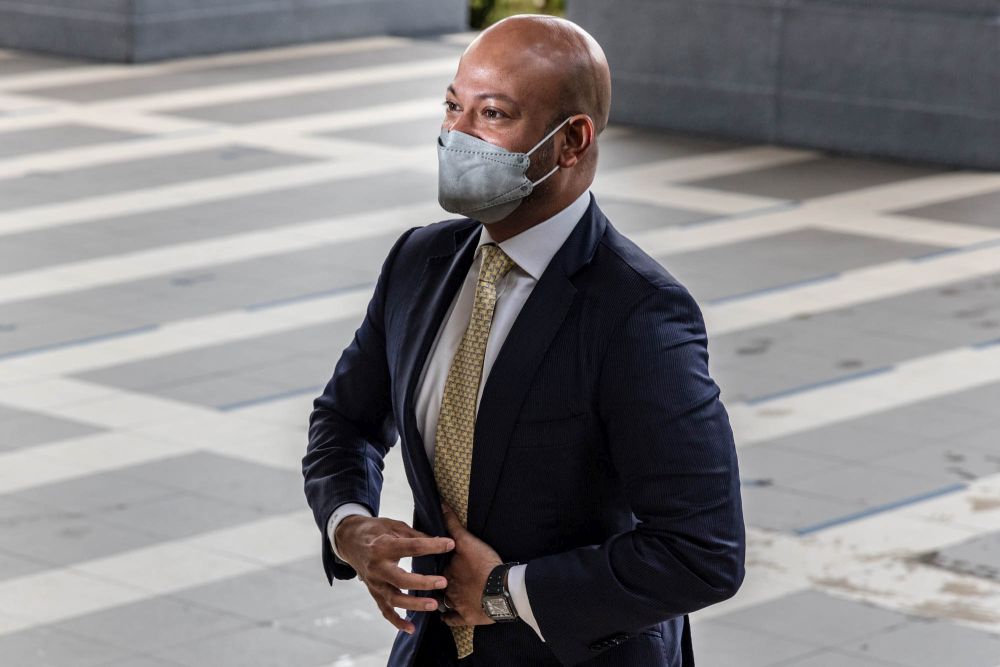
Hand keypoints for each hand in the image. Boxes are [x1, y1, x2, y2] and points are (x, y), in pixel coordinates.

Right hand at [334, 515, 454, 634]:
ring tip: (434, 605)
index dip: (432, 546)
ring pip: (394, 599)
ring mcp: (374, 582)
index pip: (411, 547)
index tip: (450, 544)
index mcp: (383, 546)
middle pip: (401, 579)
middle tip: (443, 582)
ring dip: (414, 604)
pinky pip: (385, 610)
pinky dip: (397, 621)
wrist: (349, 540)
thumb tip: (440, 541)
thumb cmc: (375, 530)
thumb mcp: (393, 526)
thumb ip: (415, 535)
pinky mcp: (374, 592)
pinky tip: (411, 628)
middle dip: (423, 582)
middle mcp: (377, 567)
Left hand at [439, 501, 503, 627]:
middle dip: (437, 582)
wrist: (502, 588)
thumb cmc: (486, 563)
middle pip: (438, 585)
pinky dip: (448, 618)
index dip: (436, 566)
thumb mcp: (468, 540)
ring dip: (441, 599)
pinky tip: (446, 616)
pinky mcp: (466, 617)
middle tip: (437, 579)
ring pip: (443, 602)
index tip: (436, 564)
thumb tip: (440, 504)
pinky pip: (452, 619)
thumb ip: (453, 524)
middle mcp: (448, 588)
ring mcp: (456, 604)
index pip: (436, 567)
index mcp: (447, 570)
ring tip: (441, 596)